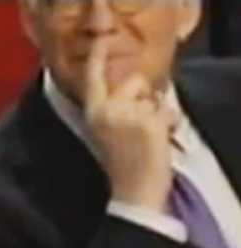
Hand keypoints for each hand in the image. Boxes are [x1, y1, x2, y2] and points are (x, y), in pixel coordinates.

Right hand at [84, 38, 178, 211]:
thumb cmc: (120, 166)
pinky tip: (157, 142)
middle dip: (142, 95)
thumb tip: (133, 88)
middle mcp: (108, 109)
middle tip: (138, 124)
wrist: (133, 191)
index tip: (99, 43)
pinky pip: (167, 110)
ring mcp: (129, 113)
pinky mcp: (149, 120)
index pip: (92, 79)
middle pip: (134, 81)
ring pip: (153, 95)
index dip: (96, 59)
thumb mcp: (105, 133)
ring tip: (147, 136)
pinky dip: (168, 124)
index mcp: (93, 114)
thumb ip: (112, 109)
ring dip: (156, 112)